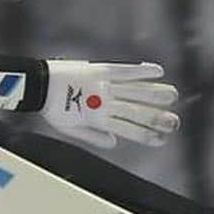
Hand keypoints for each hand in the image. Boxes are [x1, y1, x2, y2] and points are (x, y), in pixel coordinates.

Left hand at [41, 60, 178, 148]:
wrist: (38, 86)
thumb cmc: (51, 110)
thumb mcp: (68, 130)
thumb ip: (93, 137)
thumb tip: (114, 143)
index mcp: (96, 120)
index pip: (127, 130)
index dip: (146, 135)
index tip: (162, 139)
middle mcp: (103, 103)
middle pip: (136, 112)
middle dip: (157, 118)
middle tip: (175, 123)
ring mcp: (102, 85)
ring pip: (135, 90)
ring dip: (155, 94)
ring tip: (173, 97)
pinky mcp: (99, 69)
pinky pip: (124, 70)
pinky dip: (141, 70)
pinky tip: (158, 71)